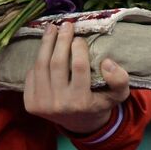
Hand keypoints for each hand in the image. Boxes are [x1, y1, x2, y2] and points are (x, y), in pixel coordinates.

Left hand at [23, 21, 129, 135]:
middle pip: (56, 63)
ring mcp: (42, 104)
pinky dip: (38, 60)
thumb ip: (119, 80)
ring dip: (45, 43)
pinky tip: (45, 48)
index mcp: (82, 102)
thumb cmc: (99, 103)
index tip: (79, 38)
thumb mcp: (117, 95)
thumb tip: (107, 62)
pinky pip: (32, 75)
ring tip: (51, 28)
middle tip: (65, 25)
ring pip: (41, 66)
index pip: (78, 67)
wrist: (79, 124)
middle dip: (60, 40)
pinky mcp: (30, 103)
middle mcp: (60, 104)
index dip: (78, 48)